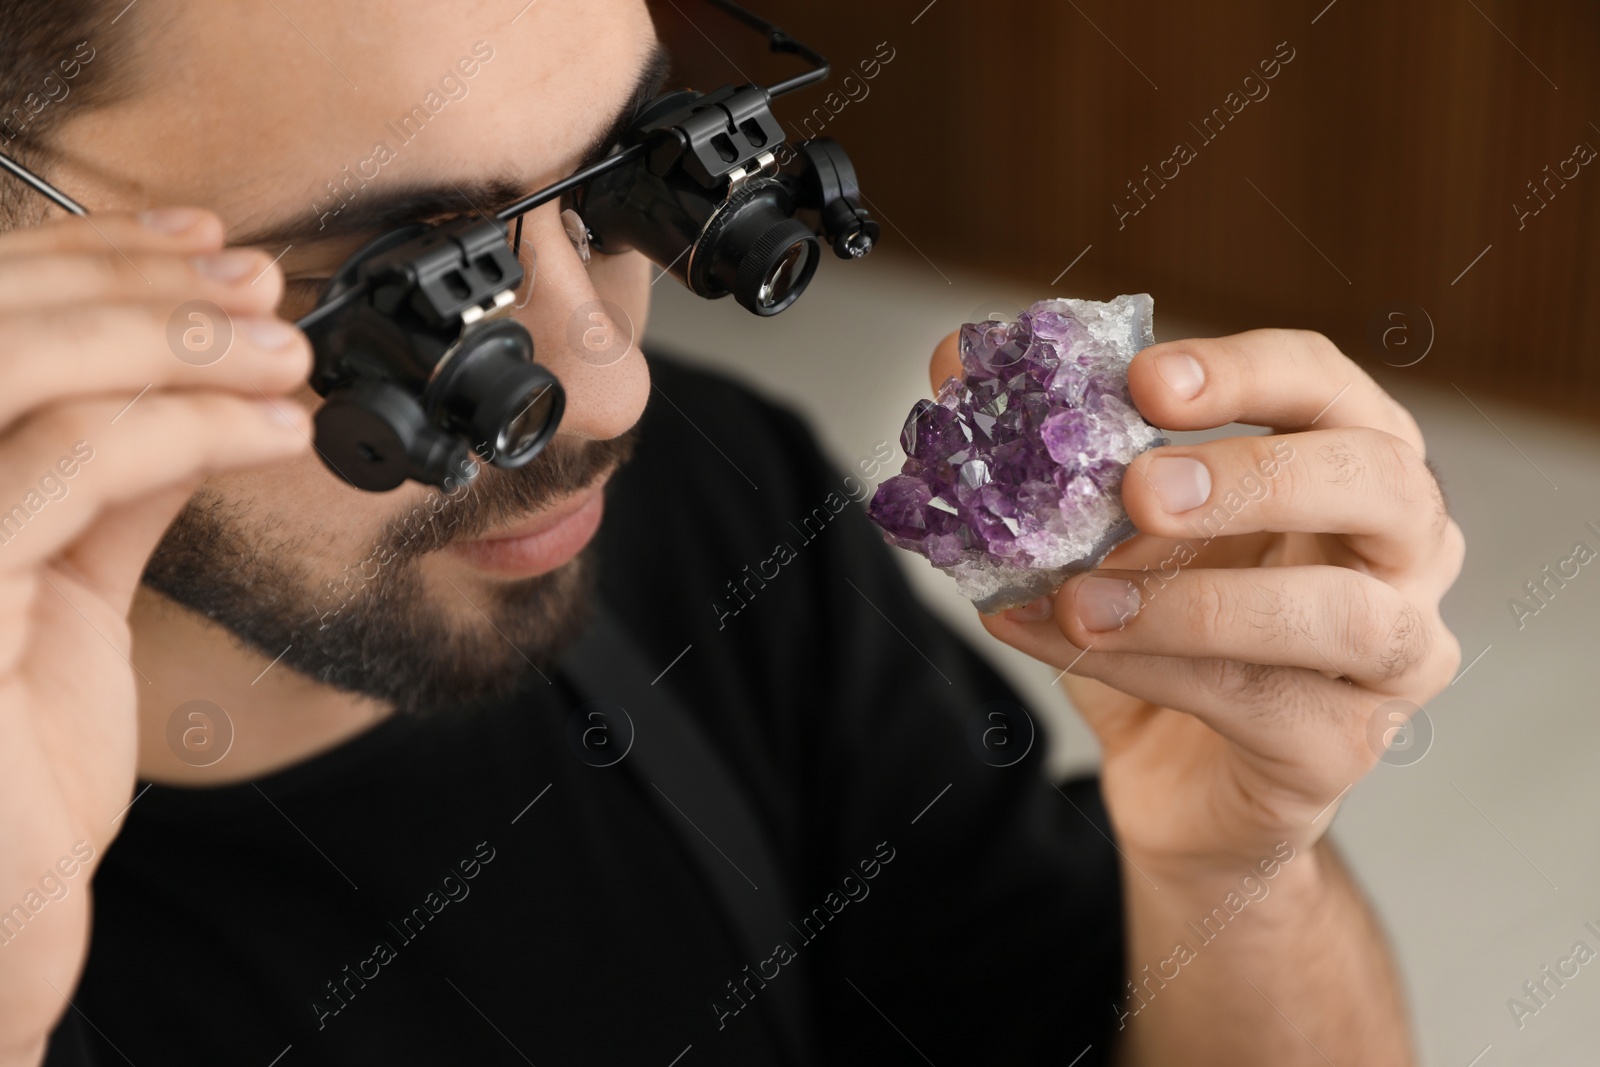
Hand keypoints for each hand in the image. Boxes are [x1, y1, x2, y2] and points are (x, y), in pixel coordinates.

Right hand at [0, 209, 311, 1063]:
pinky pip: (63, 464)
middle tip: (259, 282)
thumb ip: (104, 488)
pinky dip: (184, 428)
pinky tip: (275, 429)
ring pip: (16, 368)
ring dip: (170, 338)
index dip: (82, 258)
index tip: (198, 242)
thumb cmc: (11, 762)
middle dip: (134, 282)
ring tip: (284, 349)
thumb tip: (186, 387)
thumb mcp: (61, 592)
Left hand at [936, 328, 1463, 880]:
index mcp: (1348, 466)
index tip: (1144, 380)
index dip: (1244, 371)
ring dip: (1199, 601)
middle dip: (1253, 475)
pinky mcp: (1342, 747)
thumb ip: (1047, 448)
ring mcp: (1393, 655)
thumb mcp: (1104, 531)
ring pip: (1340, 612)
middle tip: (1141, 488)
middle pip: (1380, 479)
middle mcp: (1403, 552)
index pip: (1326, 386)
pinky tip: (1070, 646)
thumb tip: (959, 358)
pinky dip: (1150, 669)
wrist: (1181, 788)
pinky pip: (1257, 700)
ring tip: (1085, 600)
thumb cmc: (1166, 638)